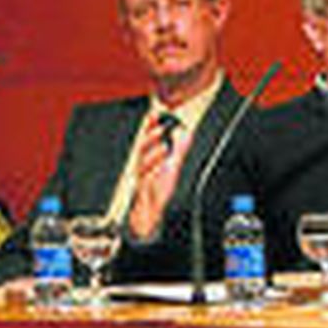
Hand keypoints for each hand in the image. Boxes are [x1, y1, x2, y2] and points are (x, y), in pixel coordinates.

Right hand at [127, 126, 193, 240]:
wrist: (149, 214)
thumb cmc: (158, 190)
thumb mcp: (172, 166)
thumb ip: (178, 150)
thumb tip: (185, 133)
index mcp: (148, 158)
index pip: (147, 138)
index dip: (149, 125)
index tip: (155, 113)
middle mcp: (143, 166)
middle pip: (142, 147)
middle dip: (150, 136)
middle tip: (159, 127)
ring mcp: (142, 178)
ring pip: (143, 162)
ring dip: (153, 153)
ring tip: (163, 145)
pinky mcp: (144, 190)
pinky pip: (146, 179)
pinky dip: (153, 171)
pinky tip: (160, 165)